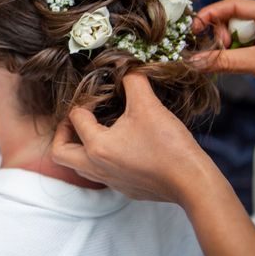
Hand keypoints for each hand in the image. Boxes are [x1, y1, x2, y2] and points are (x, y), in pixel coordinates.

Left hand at [50, 73, 212, 203]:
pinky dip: (97, 159)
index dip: (85, 101)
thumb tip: (127, 66)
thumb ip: (133, 81)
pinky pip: (99, 174)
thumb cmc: (169, 146)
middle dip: (62, 132)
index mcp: (96, 146)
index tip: (100, 96)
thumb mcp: (148, 106)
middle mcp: (97, 167)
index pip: (75, 118)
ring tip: (93, 130)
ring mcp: (110, 181)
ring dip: (78, 147)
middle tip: (77, 118)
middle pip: (59, 153)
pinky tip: (117, 145)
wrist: (194, 183)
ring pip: (78, 166)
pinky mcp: (125, 189)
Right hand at [191, 0, 254, 80]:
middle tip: (222, 49)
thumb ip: (224, 61)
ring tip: (236, 60)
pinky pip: (242, 43)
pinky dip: (236, 53)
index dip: (210, 14)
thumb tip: (194, 62)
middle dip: (222, 34)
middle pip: (231, 17)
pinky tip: (241, 62)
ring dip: (229, 46)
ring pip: (235, 32)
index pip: (233, 4)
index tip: (195, 29)